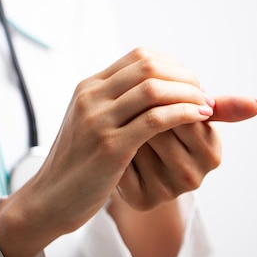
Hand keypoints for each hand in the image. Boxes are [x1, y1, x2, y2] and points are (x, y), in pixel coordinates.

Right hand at [0, 48, 215, 256]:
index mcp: (89, 87)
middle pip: (149, 66)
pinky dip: (183, 114)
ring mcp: (98, 121)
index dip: (173, 66)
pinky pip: (155, 120)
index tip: (191, 83)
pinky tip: (198, 119)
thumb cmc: (80, 164)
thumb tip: (157, 89)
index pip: (140, 56)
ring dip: (188, 94)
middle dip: (184, 77)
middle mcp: (91, 97)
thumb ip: (118, 104)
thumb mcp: (93, 124)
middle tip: (204, 94)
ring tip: (207, 107)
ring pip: (153, 89)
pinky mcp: (109, 147)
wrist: (48, 200)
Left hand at [117, 95, 256, 209]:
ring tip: (129, 122)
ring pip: (140, 139)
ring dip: (130, 124)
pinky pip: (124, 158)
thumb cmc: (174, 135)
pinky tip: (120, 142)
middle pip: (162, 125)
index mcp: (212, 155)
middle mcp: (193, 178)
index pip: (187, 112)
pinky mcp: (140, 199)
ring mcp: (166, 191)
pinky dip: (118, 144)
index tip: (163, 96)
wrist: (146, 169)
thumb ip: (224, 108)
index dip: (169, 99)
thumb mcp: (198, 119)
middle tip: (140, 106)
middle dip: (148, 110)